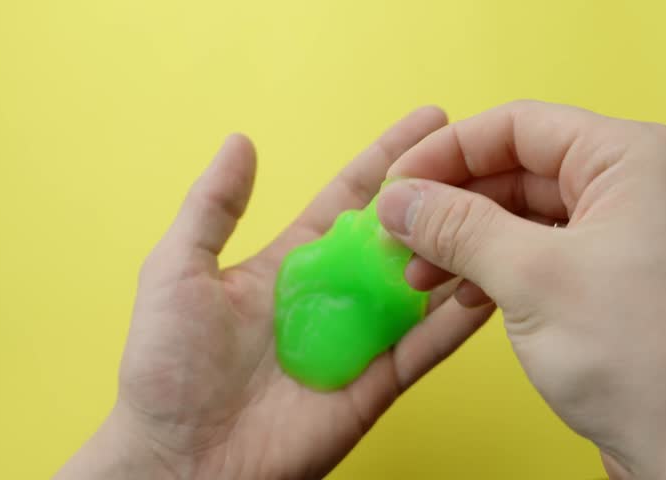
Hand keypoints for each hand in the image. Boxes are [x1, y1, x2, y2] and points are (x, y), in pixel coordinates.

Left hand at [55, 107, 494, 479]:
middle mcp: (331, 296)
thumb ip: (212, 207)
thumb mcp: (177, 269)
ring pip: (421, 287)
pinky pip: (424, 347)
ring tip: (499, 209)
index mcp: (290, 265)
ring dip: (456, 249)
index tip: (429, 123)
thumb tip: (241, 142)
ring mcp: (358, 340)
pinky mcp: (375, 384)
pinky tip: (489, 284)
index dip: (387, 159)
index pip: (348, 200)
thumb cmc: (166, 367)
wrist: (180, 461)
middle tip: (481, 159)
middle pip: (395, 236)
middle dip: (436, 196)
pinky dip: (458, 320)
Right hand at [377, 100, 665, 478]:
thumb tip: (397, 200)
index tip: (396, 185)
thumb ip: (458, 228)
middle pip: (516, 169)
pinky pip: (534, 253)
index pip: (519, 127)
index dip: (448, 152)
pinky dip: (491, 268)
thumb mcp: (533, 279)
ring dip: (464, 240)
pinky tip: (462, 295)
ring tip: (419, 274)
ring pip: (519, 215)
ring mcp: (619, 234)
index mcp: (630, 158)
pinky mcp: (606, 278)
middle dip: (451, 203)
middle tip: (398, 234)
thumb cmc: (643, 358)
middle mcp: (629, 186)